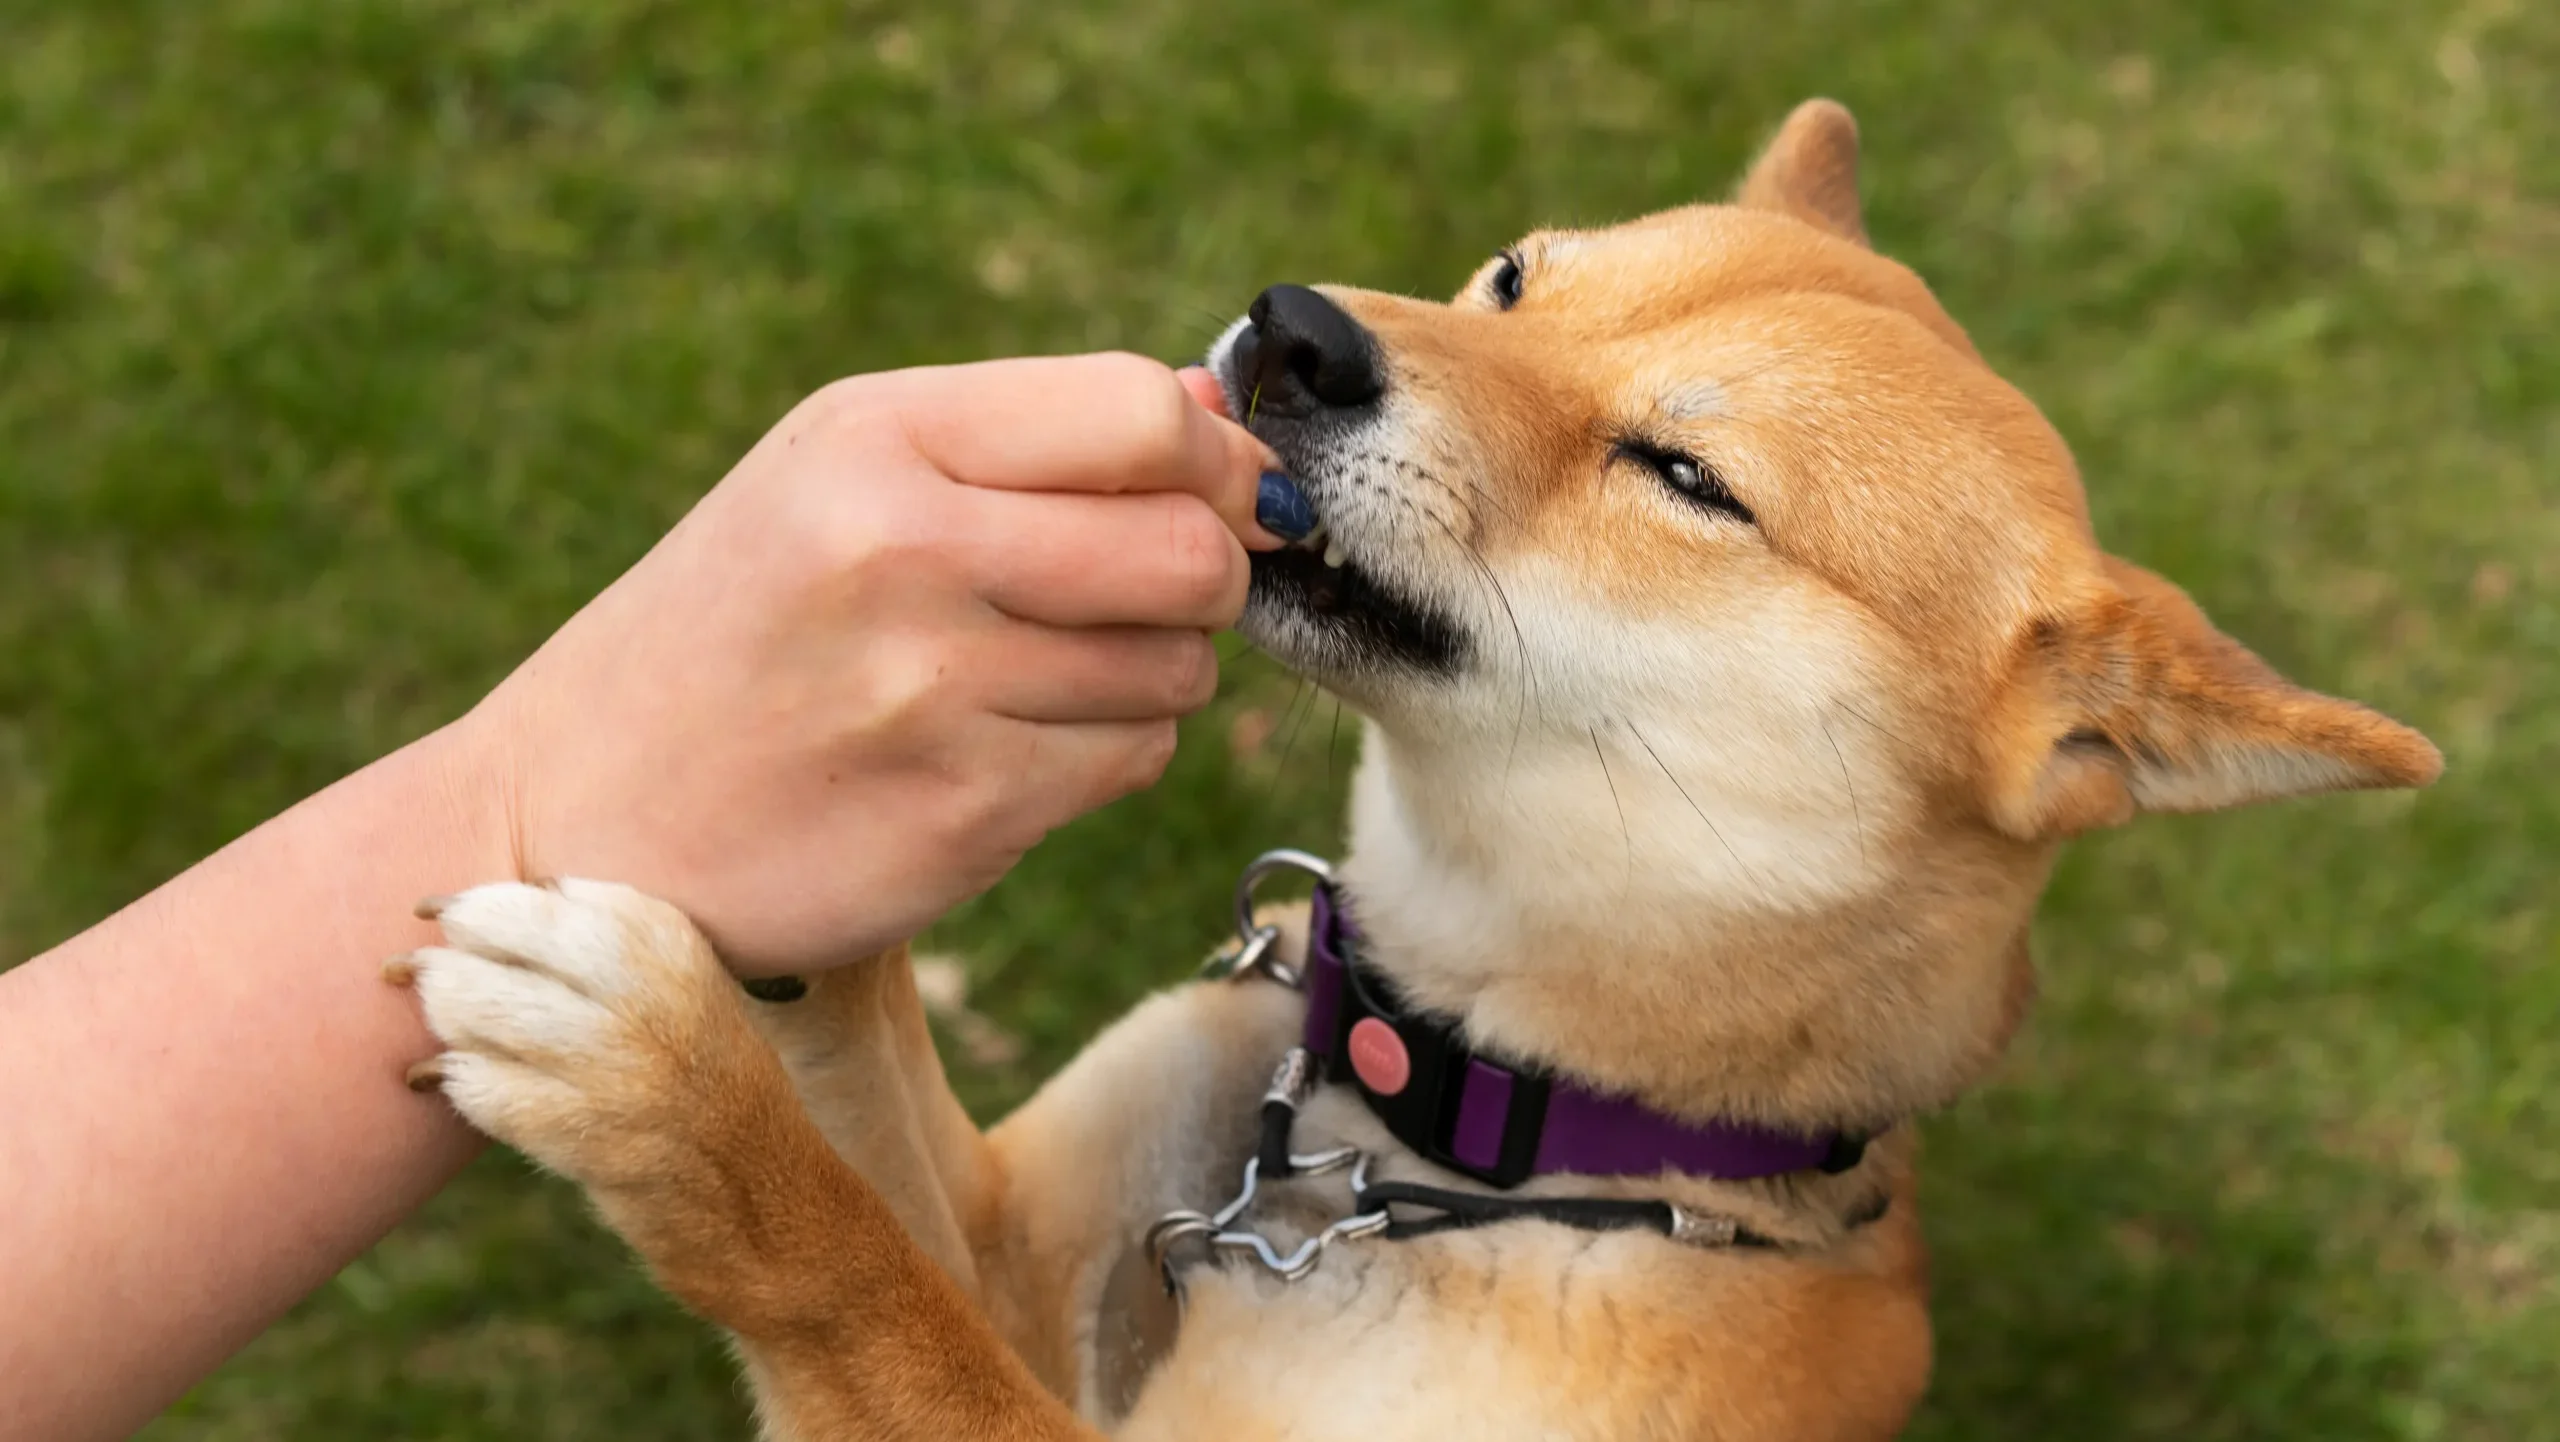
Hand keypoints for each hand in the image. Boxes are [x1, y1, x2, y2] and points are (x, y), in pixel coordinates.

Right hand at [447, 353, 1276, 975]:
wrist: (579, 816)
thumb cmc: (737, 630)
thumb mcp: (836, 481)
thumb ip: (1027, 440)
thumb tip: (1220, 422)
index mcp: (875, 438)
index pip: (1142, 415)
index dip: (1216, 462)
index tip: (1222, 494)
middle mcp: (904, 550)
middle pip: (1188, 547)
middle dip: (1206, 574)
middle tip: (1151, 594)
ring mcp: (934, 690)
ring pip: (1178, 666)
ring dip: (1151, 674)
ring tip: (1042, 675)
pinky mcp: (963, 812)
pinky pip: (1133, 760)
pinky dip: (1105, 756)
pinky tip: (1011, 747)